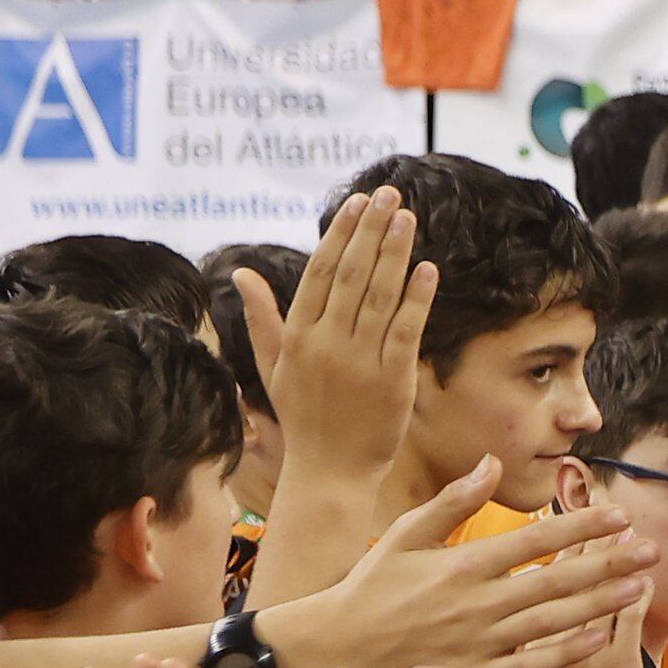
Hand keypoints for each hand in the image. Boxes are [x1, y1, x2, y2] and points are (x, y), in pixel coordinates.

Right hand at [243, 189, 429, 502]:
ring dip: (395, 252)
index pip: (320, 271)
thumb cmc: (304, 417)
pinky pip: (405, 331)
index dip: (341, 233)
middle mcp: (325, 344)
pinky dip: (416, 298)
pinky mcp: (392, 382)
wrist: (329, 473)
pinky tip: (427, 269)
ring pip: (378, 296)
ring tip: (407, 218)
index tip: (359, 202)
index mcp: (297, 336)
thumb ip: (261, 317)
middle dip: (371, 230)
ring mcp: (359, 362)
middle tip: (390, 194)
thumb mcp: (273, 367)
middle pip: (351, 274)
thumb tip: (240, 273)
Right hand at [272, 466, 654, 667]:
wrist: (332, 653)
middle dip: (609, 563)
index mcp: (462, 564)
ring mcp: (481, 643)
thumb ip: (452, 501)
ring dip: (601, 603)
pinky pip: (533, 664)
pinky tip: (602, 635)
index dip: (581, 526)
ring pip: (555, 620)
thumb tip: (491, 462)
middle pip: (558, 579)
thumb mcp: (403, 535)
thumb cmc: (367, 590)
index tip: (619, 514)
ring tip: (639, 586)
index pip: (535, 540)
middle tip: (652, 548)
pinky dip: (568, 650)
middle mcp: (478, 602)